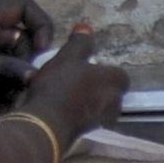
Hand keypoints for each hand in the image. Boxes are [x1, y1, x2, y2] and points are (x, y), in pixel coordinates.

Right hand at [15, 29, 126, 143]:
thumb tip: (87, 27)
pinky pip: (87, 119)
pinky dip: (78, 114)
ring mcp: (105, 121)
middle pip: (109, 91)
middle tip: (73, 82)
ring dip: (86, 101)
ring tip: (64, 96)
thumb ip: (80, 43)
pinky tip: (61, 111)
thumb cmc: (59, 86)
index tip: (83, 69)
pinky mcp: (90, 134)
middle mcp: (117, 103)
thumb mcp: (67, 58)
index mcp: (117, 82)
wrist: (46, 124)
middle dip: (95, 87)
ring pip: (99, 106)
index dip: (101, 71)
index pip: (118, 74)